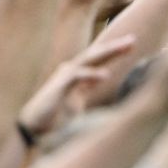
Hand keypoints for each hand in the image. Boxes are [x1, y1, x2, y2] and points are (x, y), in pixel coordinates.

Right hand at [18, 35, 136, 136]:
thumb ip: (88, 87)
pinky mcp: (59, 86)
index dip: (115, 51)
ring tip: (125, 48)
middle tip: (133, 39)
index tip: (132, 44)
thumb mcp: (77, 99)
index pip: (99, 59)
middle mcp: (71, 72)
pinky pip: (77, 77)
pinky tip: (106, 75)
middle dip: (115, 47)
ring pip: (89, 60)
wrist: (33, 128)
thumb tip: (103, 78)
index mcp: (78, 75)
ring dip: (108, 52)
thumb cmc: (54, 116)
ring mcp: (64, 77)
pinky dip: (92, 75)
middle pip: (96, 55)